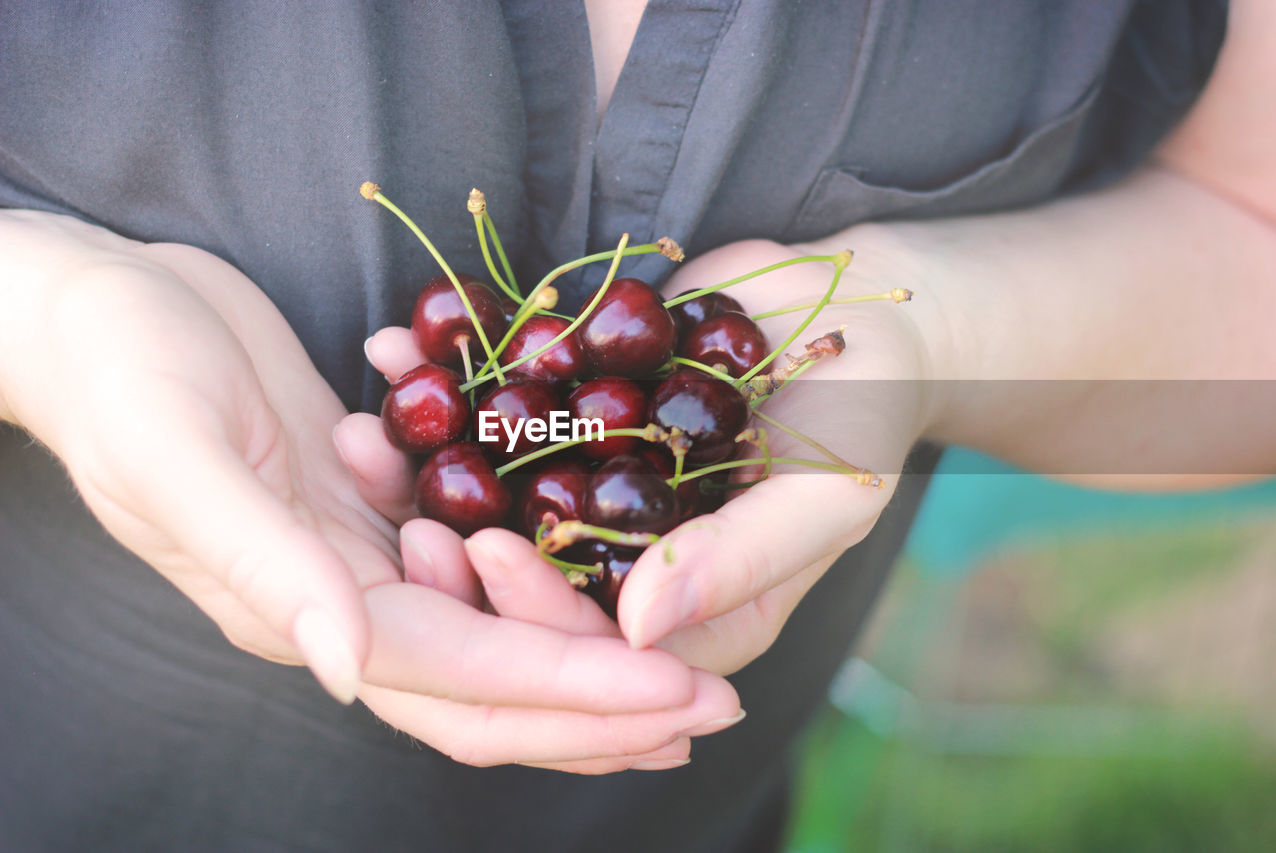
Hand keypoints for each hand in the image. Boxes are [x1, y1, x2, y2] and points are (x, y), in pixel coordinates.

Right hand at [2, 210, 738, 772]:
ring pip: (495, 640)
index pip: (466, 679)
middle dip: (605, 707)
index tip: (681, 695)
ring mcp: (360, 559)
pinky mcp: (373, 506)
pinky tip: (602, 576)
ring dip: (586, 659)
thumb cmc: (119, 372)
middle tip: (715, 705)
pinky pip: (473, 569)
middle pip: (494, 691)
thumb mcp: (179, 454)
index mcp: (306, 610)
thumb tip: (344, 669)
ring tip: (678, 668)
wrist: (95, 310)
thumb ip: (267, 561)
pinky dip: (541, 585)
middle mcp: (342, 603)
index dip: (577, 693)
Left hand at [352, 233, 932, 676]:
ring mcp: (590, 495)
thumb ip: (738, 562)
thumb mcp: (822, 499)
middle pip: (518, 580)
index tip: (483, 549)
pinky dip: (445, 381)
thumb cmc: (862, 422)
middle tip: (384, 496)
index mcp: (684, 618)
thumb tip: (636, 628)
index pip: (591, 641)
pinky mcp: (571, 427)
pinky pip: (498, 414)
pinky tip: (392, 344)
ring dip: (417, 465)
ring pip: (489, 496)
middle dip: (441, 544)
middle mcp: (622, 569)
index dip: (533, 608)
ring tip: (360, 428)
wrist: (858, 323)